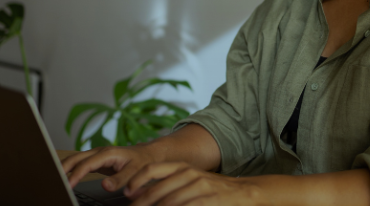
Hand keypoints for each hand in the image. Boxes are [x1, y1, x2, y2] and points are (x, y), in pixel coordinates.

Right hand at [61, 145, 159, 190]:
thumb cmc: (142, 161)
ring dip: (63, 168)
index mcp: (108, 153)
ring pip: (75, 159)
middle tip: (53, 182)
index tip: (67, 186)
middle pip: (75, 158)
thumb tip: (105, 186)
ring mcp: (97, 155)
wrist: (149, 154)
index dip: (75, 175)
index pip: (86, 164)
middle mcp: (100, 152)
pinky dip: (70, 170)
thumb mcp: (135, 171)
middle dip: (62, 169)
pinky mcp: (96, 160)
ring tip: (53, 180)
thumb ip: (120, 179)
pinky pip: (79, 164)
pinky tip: (64, 178)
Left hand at [126, 162, 265, 205]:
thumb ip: (170, 184)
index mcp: (181, 166)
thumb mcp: (191, 179)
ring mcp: (198, 186)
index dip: (136, 181)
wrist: (242, 192)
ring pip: (167, 202)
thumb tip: (144, 196)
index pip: (152, 169)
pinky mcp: (206, 199)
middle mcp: (188, 173)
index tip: (126, 193)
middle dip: (141, 203)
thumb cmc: (212, 189)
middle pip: (156, 190)